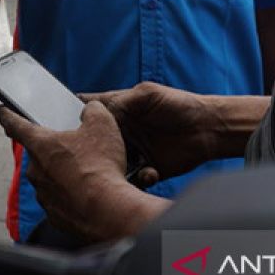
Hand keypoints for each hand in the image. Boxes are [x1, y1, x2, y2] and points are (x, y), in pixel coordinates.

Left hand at [0, 102, 170, 241]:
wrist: (108, 212)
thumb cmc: (101, 166)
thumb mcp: (102, 124)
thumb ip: (92, 110)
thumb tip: (90, 110)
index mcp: (40, 144)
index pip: (14, 124)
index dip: (7, 114)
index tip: (3, 111)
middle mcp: (35, 170)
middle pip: (38, 153)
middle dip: (54, 149)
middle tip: (76, 147)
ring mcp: (43, 194)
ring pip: (49, 178)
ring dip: (63, 174)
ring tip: (89, 173)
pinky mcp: (54, 215)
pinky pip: (60, 200)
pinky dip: (71, 195)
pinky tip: (90, 194)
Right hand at [83, 83, 221, 184]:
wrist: (208, 129)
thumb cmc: (179, 104)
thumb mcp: (147, 94)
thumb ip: (122, 101)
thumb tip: (98, 112)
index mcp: (117, 109)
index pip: (88, 110)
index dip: (75, 116)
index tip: (66, 124)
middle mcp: (121, 132)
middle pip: (94, 141)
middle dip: (91, 149)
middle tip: (93, 154)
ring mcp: (132, 152)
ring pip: (110, 163)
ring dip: (114, 167)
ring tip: (124, 166)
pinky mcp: (145, 170)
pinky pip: (132, 179)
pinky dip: (139, 179)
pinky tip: (151, 172)